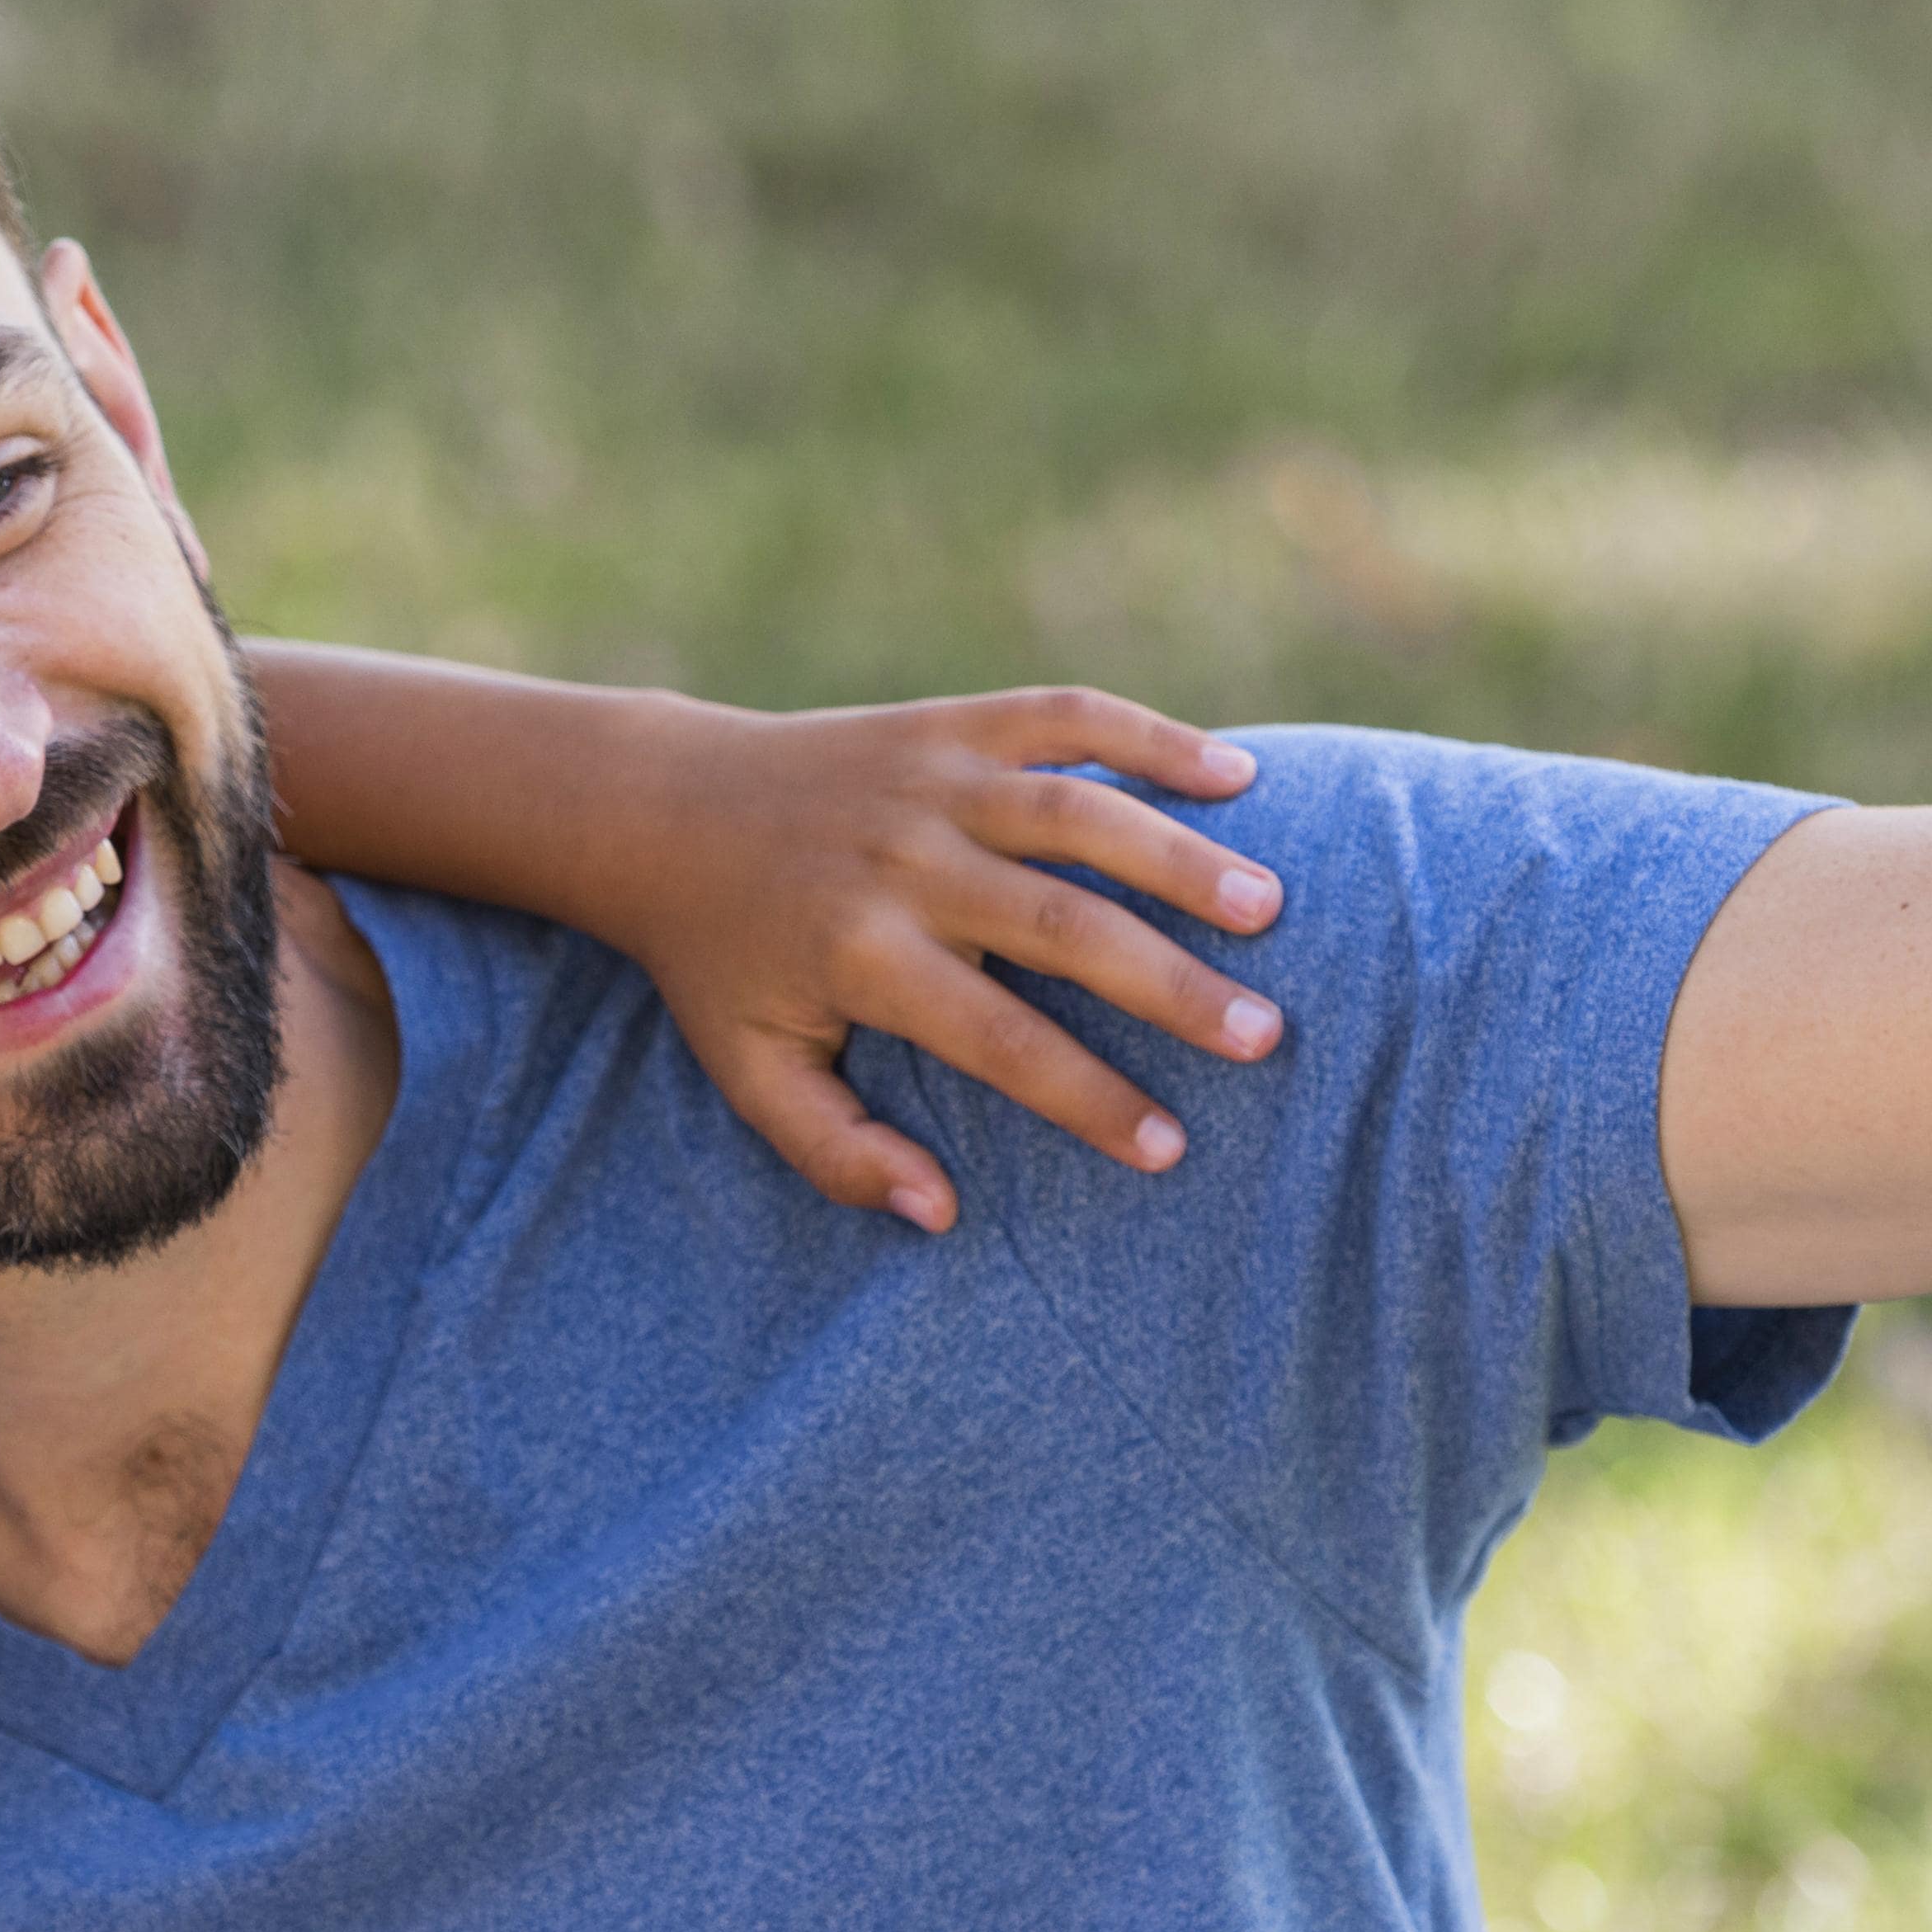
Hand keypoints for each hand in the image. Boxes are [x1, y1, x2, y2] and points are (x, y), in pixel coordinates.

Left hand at [612, 687, 1283, 1231]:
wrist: (664, 811)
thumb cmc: (722, 962)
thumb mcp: (751, 1073)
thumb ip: (835, 1153)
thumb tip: (939, 1214)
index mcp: (862, 956)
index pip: (1000, 1042)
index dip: (1088, 1097)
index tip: (1169, 1147)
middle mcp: (905, 861)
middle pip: (1062, 927)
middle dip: (1170, 986)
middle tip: (1264, 1037)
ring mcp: (933, 780)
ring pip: (1078, 814)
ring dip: (1180, 857)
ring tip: (1267, 908)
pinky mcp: (949, 722)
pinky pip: (1066, 717)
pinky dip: (1152, 736)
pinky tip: (1239, 776)